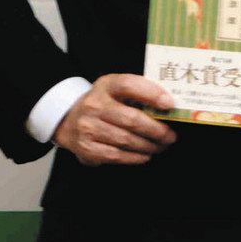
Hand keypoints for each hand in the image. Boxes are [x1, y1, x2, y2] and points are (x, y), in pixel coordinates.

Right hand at [52, 74, 175, 165]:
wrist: (69, 120)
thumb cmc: (104, 102)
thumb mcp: (116, 88)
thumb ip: (139, 92)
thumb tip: (170, 105)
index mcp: (106, 85)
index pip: (129, 85)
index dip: (152, 94)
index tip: (170, 104)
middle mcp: (94, 105)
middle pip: (131, 119)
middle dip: (157, 130)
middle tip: (171, 136)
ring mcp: (88, 127)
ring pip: (126, 140)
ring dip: (149, 145)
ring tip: (162, 145)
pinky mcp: (87, 147)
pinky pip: (116, 155)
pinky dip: (135, 157)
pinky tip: (146, 154)